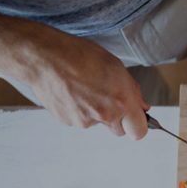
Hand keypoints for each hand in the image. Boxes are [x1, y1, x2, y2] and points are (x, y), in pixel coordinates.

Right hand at [21, 34, 149, 138]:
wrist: (44, 58)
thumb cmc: (79, 55)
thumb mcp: (115, 66)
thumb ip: (132, 91)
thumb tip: (142, 107)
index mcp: (122, 101)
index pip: (139, 131)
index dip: (138, 125)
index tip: (134, 119)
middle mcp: (105, 115)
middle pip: (119, 130)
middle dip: (117, 119)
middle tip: (107, 98)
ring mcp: (85, 121)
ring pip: (98, 123)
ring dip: (96, 112)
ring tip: (84, 88)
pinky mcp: (68, 122)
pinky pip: (80, 120)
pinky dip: (79, 110)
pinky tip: (72, 92)